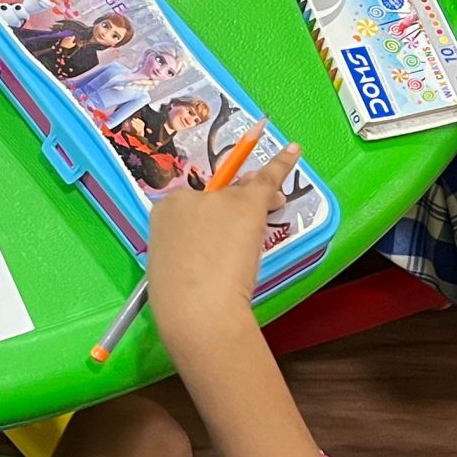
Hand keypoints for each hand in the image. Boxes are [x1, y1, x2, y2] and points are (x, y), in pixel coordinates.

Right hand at [144, 143, 301, 360]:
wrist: (196, 306)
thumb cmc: (179, 299)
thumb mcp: (170, 265)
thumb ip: (187, 247)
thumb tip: (212, 244)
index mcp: (162, 212)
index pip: (192, 206)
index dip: (211, 219)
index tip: (217, 236)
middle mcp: (186, 197)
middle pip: (217, 195)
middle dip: (235, 206)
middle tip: (246, 229)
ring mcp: (216, 198)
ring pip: (242, 193)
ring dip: (258, 200)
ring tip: (271, 211)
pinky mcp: (246, 203)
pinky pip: (267, 178)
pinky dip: (282, 163)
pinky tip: (294, 151)